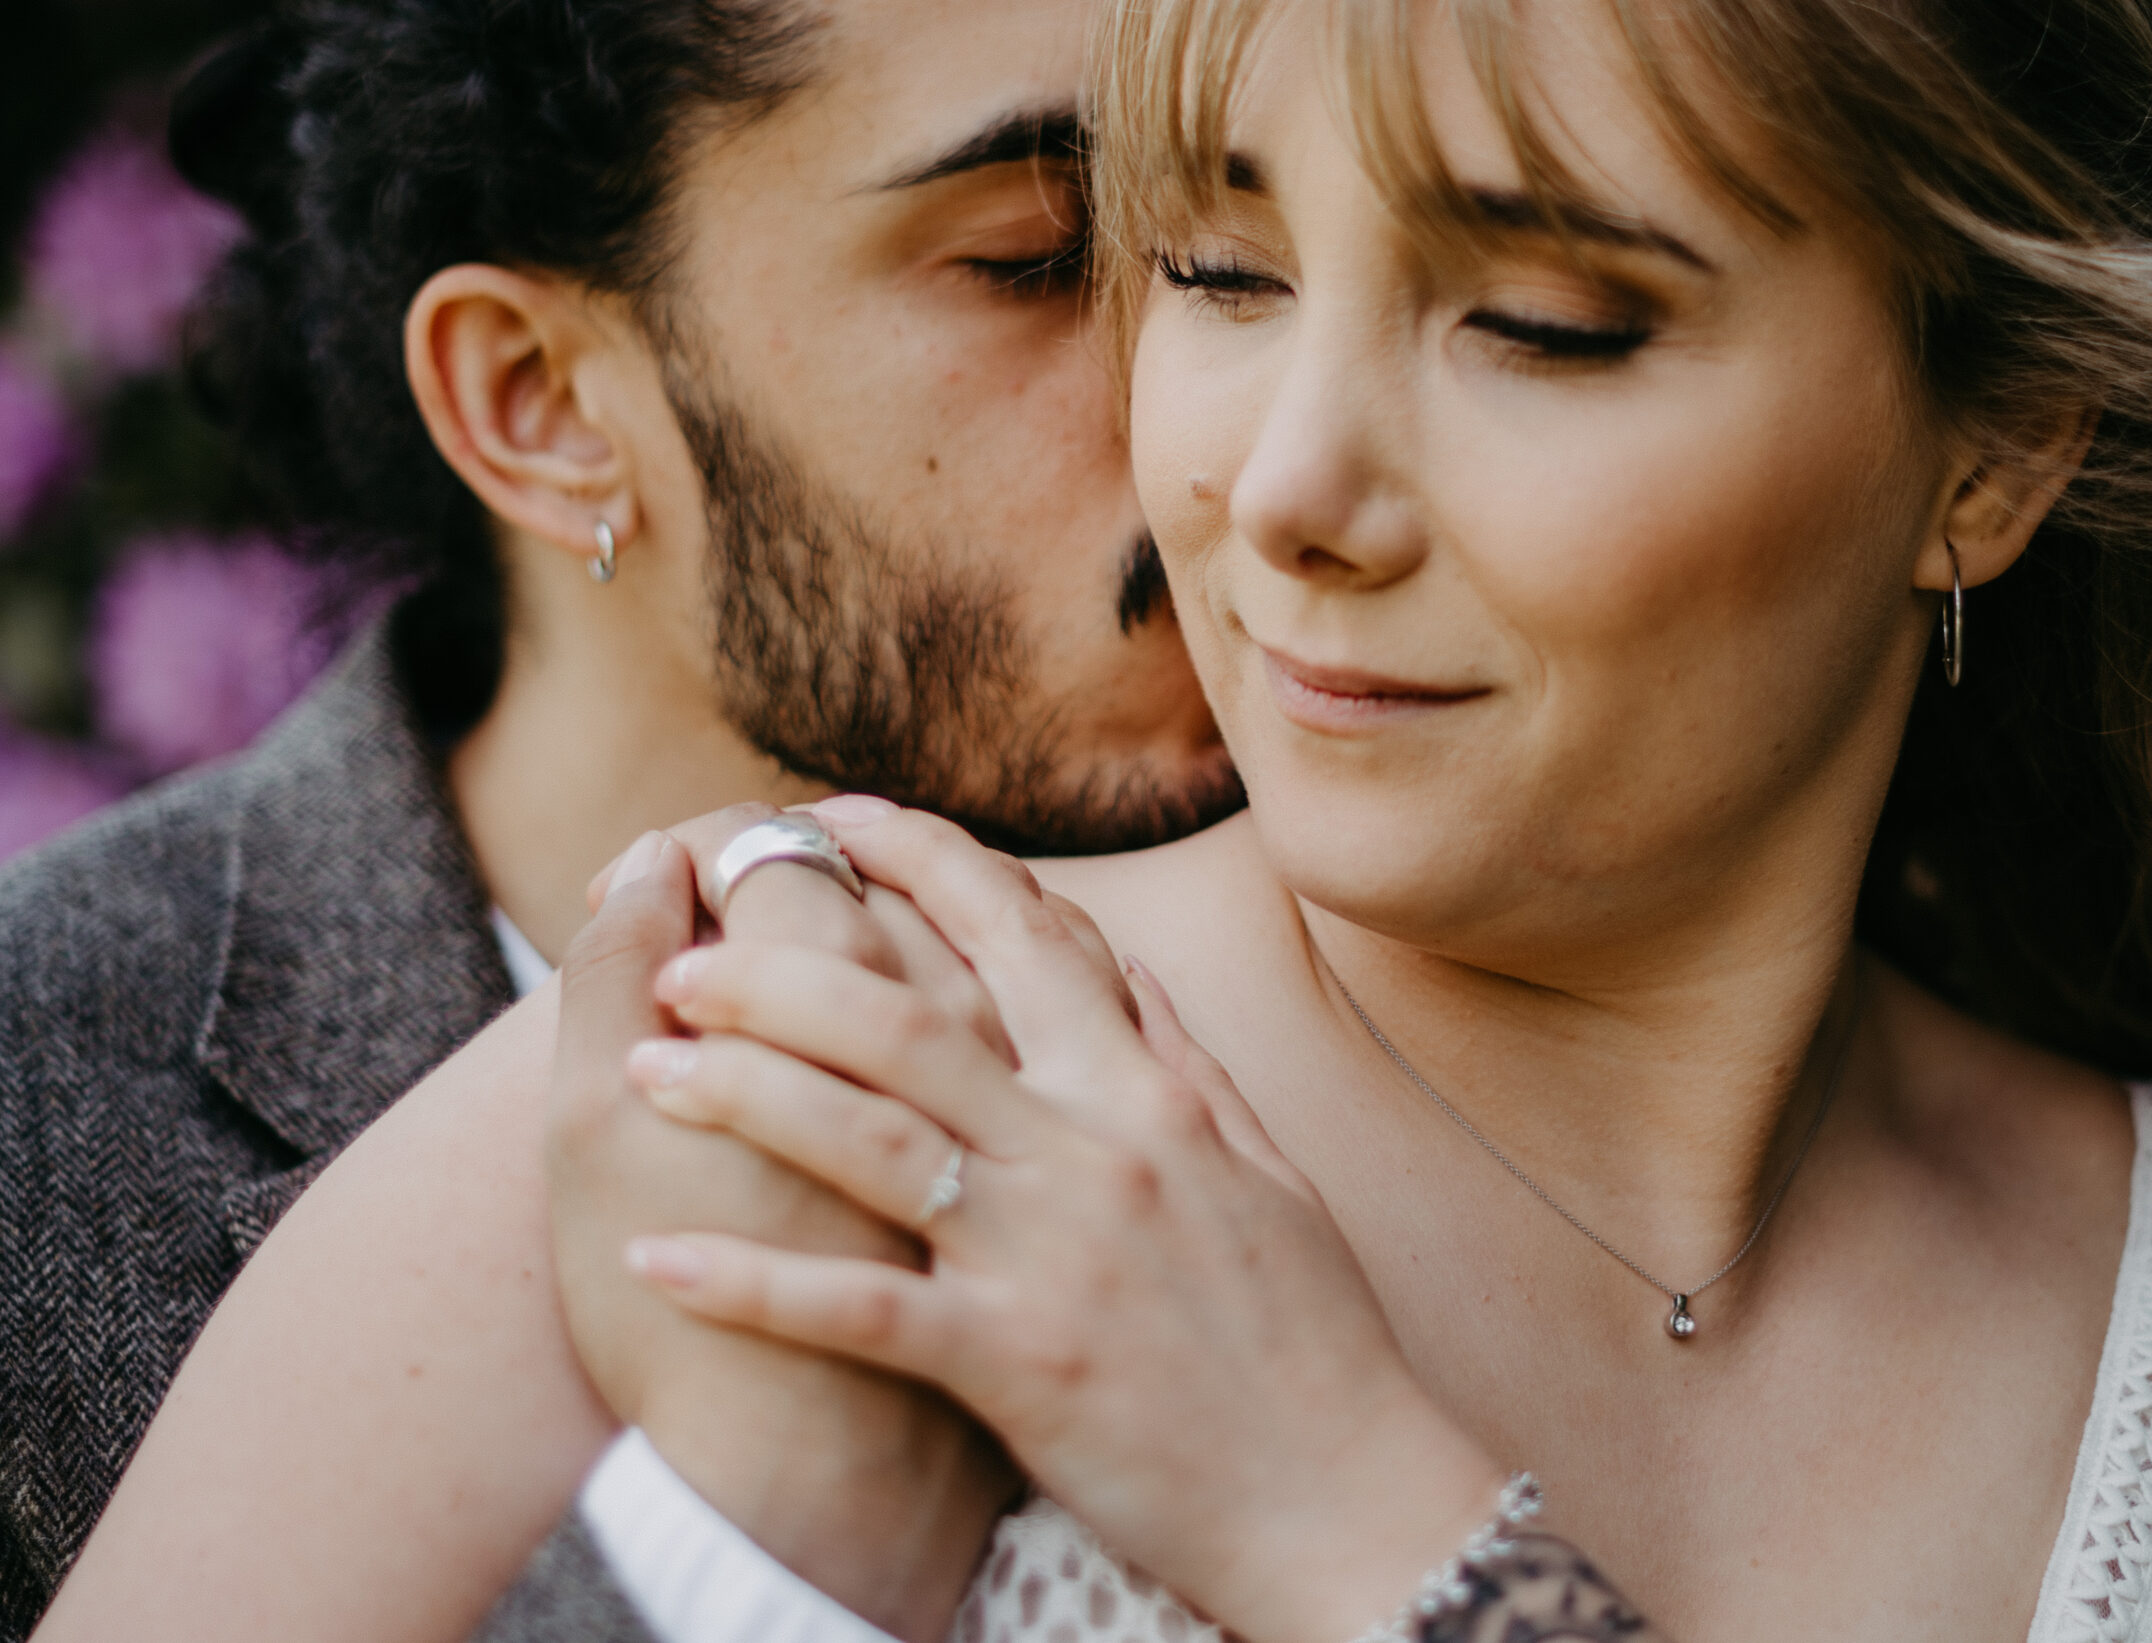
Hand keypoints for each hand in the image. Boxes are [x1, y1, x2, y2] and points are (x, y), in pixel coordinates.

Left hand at [622, 799, 1509, 1642]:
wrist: (1348, 1491)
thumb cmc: (1306, 1335)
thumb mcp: (1260, 1167)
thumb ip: (1180, 1061)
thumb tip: (1125, 965)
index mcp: (1145, 1094)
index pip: (1021, 933)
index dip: (918, 858)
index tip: (831, 822)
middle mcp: (1092, 1148)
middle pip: (908, 1021)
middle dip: (779, 971)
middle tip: (681, 957)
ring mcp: (1051, 1253)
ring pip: (871, 1136)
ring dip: (743, 1093)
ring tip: (641, 1070)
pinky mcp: (1018, 1363)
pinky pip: (862, 1310)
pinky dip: (754, 1282)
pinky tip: (658, 1259)